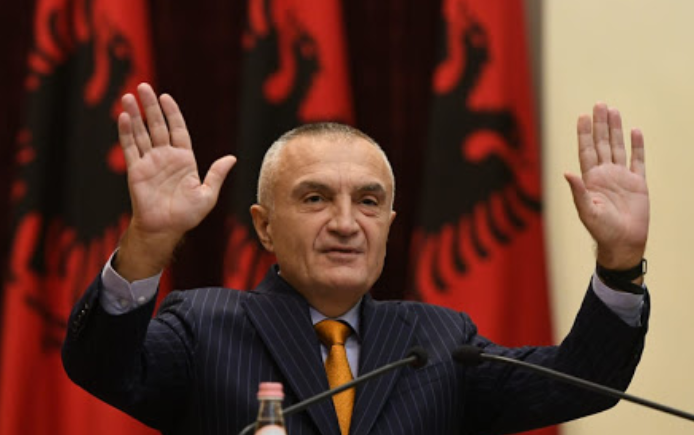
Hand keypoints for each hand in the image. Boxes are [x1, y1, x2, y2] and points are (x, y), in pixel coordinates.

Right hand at [116, 83, 235, 279]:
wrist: (165, 229)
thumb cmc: (187, 215)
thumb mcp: (207, 194)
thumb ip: (216, 174)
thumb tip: (232, 158)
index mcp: (184, 159)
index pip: (178, 130)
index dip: (172, 113)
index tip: (165, 97)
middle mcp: (165, 157)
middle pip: (157, 126)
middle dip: (151, 107)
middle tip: (143, 87)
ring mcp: (150, 162)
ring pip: (141, 133)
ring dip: (135, 115)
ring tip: (129, 96)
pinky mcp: (136, 170)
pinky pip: (131, 148)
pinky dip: (126, 133)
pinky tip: (124, 117)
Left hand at [564, 103, 648, 270]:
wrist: (623, 243)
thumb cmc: (601, 230)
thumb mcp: (587, 211)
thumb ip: (578, 192)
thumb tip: (567, 172)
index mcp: (590, 179)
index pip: (586, 150)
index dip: (584, 133)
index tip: (582, 116)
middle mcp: (604, 174)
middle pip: (601, 143)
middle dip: (600, 124)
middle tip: (599, 104)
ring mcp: (621, 177)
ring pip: (618, 147)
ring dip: (616, 130)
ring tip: (614, 111)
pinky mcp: (638, 184)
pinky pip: (638, 161)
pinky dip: (637, 146)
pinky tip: (635, 132)